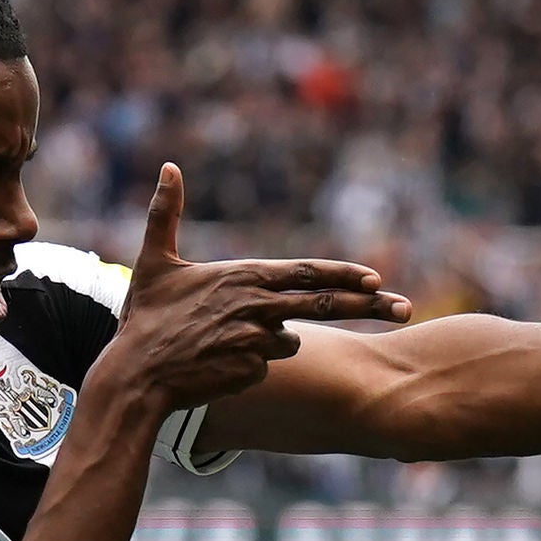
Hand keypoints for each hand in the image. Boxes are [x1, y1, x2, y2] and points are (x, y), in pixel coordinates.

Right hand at [96, 162, 410, 412]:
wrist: (136, 375)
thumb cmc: (147, 317)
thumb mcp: (155, 261)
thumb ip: (166, 213)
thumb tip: (169, 166)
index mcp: (244, 276)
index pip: (308, 273)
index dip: (344, 275)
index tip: (376, 278)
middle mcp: (258, 306)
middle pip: (325, 305)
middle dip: (369, 306)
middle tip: (404, 308)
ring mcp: (258, 341)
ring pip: (290, 339)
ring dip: (272, 339)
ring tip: (224, 340)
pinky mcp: (254, 370)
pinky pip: (268, 364)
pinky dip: (252, 362)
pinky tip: (221, 363)